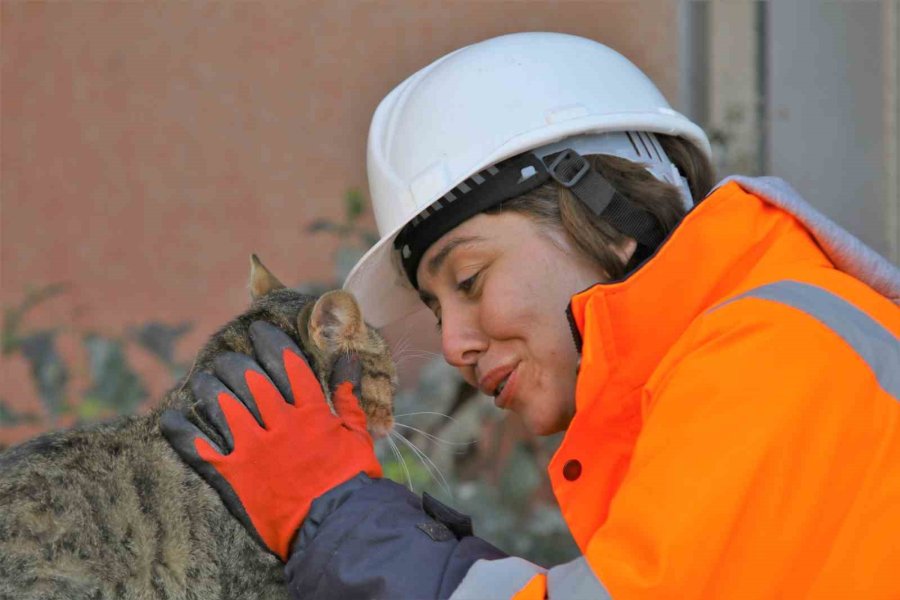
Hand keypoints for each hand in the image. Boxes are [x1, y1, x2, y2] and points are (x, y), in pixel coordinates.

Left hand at [160, 321, 381, 560]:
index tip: (258, 330)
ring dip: (209, 387)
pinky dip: (181, 431)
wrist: (335, 527)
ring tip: (204, 379)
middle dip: (235, 362)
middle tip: (228, 358)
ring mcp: (252, 450)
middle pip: (249, 378)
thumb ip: (348, 394)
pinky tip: (172, 417)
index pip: (286, 363)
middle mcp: (278, 423)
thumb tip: (347, 357)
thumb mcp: (357, 433)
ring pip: (221, 405)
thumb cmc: (351, 479)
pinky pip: (198, 447)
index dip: (270, 342)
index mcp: (311, 411)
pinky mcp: (232, 476)